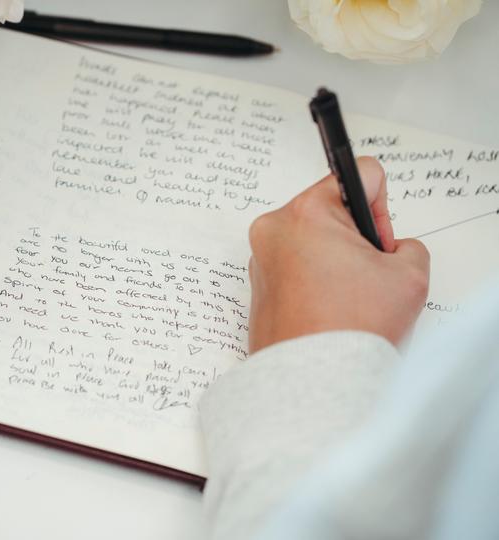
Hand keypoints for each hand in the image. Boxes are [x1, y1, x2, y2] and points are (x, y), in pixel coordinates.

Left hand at [247, 157, 429, 353]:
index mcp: (305, 213)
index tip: (378, 239)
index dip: (381, 206)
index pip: (357, 174)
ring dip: (334, 258)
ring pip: (312, 238)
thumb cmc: (350, 328)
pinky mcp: (258, 284)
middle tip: (366, 274)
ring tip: (347, 296)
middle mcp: (273, 229)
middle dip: (354, 236)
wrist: (312, 379)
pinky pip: (295, 265)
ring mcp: (260, 258)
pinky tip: (329, 306)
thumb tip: (390, 248)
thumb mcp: (409, 274)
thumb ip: (407, 244)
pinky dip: (315, 278)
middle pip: (331, 209)